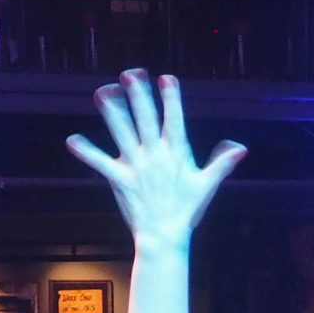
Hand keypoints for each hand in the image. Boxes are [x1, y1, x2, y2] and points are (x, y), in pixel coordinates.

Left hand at [66, 71, 246, 248]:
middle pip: (145, 119)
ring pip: (122, 133)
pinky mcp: (120, 179)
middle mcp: (154, 155)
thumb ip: (222, 164)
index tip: (166, 78)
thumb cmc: (186, 211)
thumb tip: (241, 148)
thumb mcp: (206, 185)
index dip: (171, 98)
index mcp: (176, 153)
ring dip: (112, 112)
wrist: (164, 237)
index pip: (174, 119)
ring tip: (102, 93)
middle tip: (129, 74)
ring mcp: (136, 166)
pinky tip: (72, 140)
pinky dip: (86, 152)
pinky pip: (100, 163)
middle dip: (137, 96)